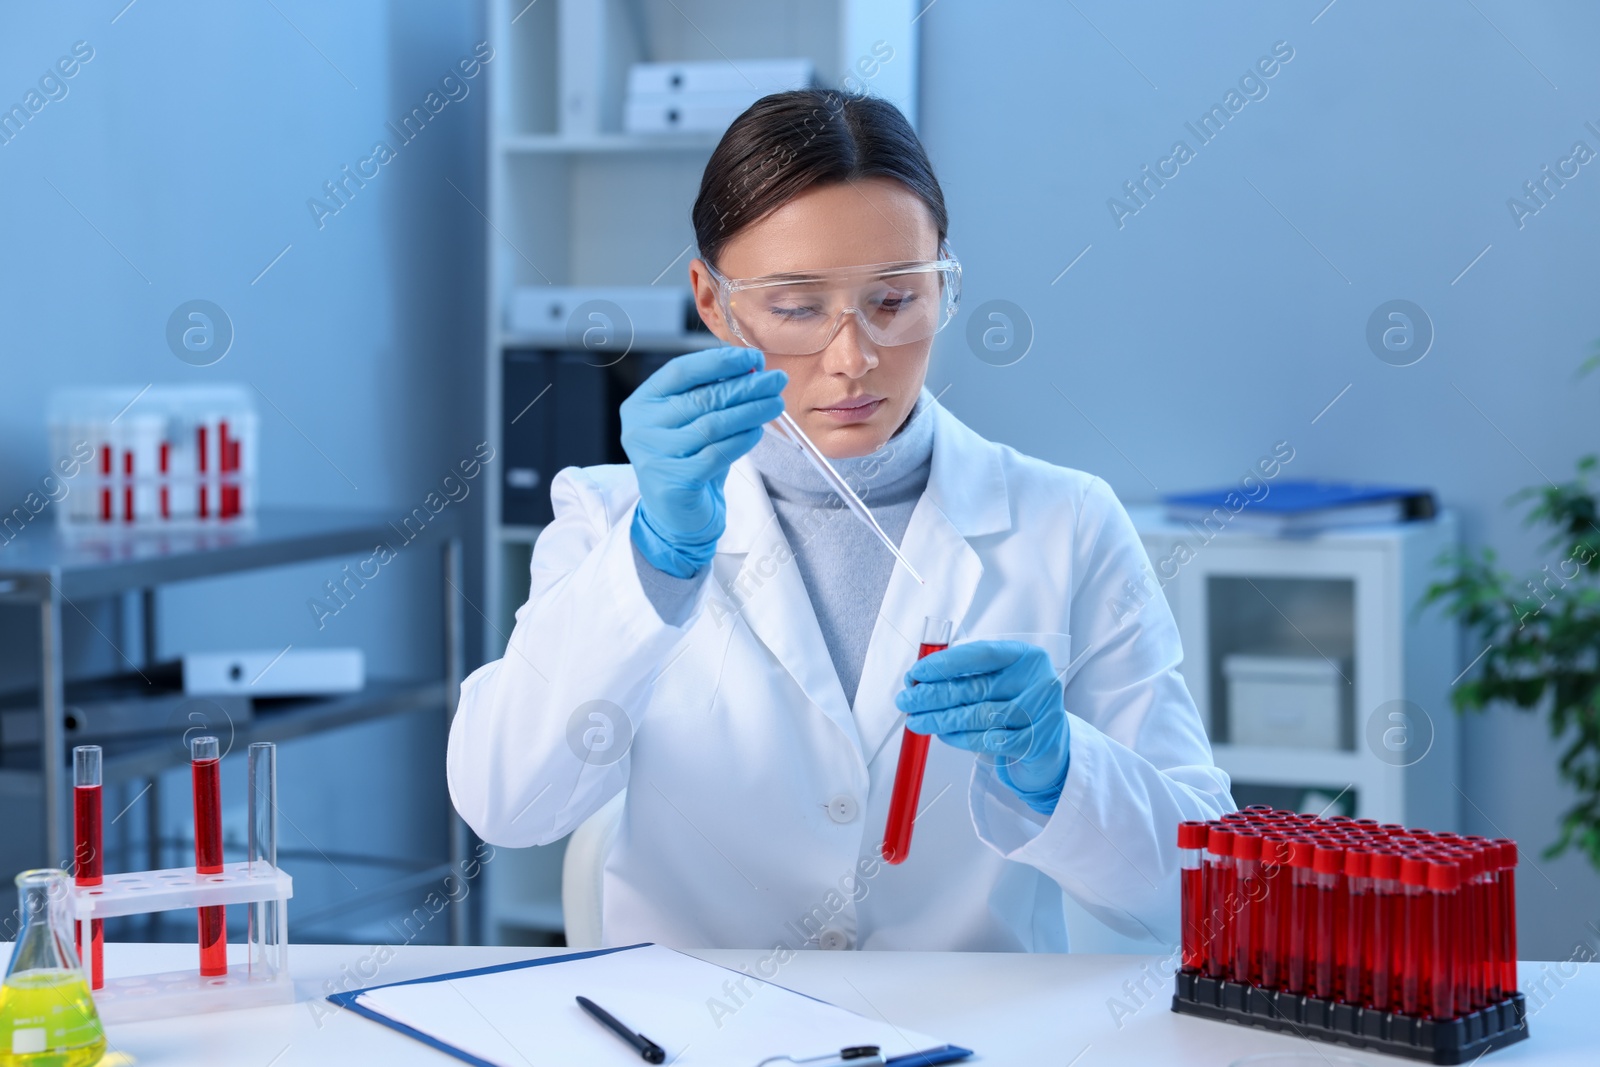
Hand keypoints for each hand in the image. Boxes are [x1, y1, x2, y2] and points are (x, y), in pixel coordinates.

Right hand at [620, 346, 786, 577]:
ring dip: (751, 411)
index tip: (753, 359)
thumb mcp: (692, 421)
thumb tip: (752, 369)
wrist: (676, 515)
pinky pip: (718, 453)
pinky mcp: (674, 481)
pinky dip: (743, 439)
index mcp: (642, 402)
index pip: (681, 371)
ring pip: (713, 424)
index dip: (720, 361)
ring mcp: (654, 455)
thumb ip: (712, 394)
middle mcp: (641, 426)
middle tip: (776, 380)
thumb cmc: (687, 460)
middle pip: (702, 397)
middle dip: (746, 386)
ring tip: (775, 404)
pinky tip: (758, 431)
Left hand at [895, 640, 1070, 814]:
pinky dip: (959, 738)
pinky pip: (986, 740)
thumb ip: (967, 675)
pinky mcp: (1036, 743)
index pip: (981, 655)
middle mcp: (1038, 681)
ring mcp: (1041, 713)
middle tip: (906, 701)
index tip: (917, 673)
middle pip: (974, 688)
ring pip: (977, 716)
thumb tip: (918, 680)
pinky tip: (943, 734)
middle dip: (932, 695)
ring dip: (940, 719)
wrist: (1051, 743)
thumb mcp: (1000, 680)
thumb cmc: (1018, 704)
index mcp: (1027, 657)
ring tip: (916, 721)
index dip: (945, 664)